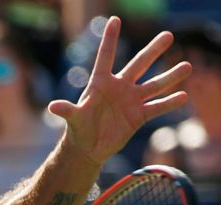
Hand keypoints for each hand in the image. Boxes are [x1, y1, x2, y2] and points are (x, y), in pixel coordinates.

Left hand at [49, 16, 191, 164]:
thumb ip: (67, 111)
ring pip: (154, 85)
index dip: (110, 39)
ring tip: (187, 66)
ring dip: (170, 77)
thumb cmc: (78, 130)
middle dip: (153, 51)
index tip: (115, 20)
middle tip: (168, 35)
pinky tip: (183, 96)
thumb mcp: (74, 119)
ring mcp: (131, 100)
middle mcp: (119, 87)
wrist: (88, 148)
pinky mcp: (139, 116)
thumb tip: (53, 106)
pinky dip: (169, 103)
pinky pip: (157, 107)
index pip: (106, 57)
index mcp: (101, 84)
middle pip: (139, 65)